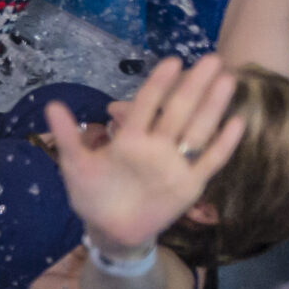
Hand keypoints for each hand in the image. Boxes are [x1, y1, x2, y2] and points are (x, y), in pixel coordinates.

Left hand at [48, 55, 243, 256]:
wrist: (109, 229)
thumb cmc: (92, 194)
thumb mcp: (75, 165)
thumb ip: (68, 136)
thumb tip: (51, 104)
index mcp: (130, 137)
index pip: (147, 104)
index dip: (158, 84)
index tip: (172, 61)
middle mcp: (156, 145)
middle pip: (178, 110)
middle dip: (194, 85)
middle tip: (211, 59)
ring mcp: (175, 163)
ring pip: (198, 129)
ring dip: (212, 106)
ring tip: (227, 80)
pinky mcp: (190, 184)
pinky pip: (211, 161)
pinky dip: (224, 144)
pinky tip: (237, 122)